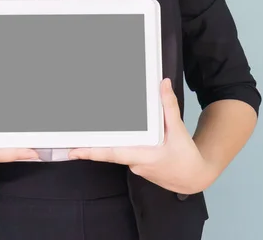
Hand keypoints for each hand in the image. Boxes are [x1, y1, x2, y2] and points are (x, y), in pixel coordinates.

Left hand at [68, 79, 217, 194]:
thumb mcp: (179, 130)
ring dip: (103, 143)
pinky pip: (123, 153)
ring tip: (85, 132)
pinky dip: (116, 144)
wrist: (193, 177)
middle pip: (108, 152)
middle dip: (89, 146)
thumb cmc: (186, 156)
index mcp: (143, 156)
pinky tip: (112, 135)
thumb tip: (162, 83)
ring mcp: (135, 166)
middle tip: (69, 139)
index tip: (73, 151)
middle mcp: (135, 163)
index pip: (112, 154)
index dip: (91, 152)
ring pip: (115, 152)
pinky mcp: (137, 165)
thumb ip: (168, 106)